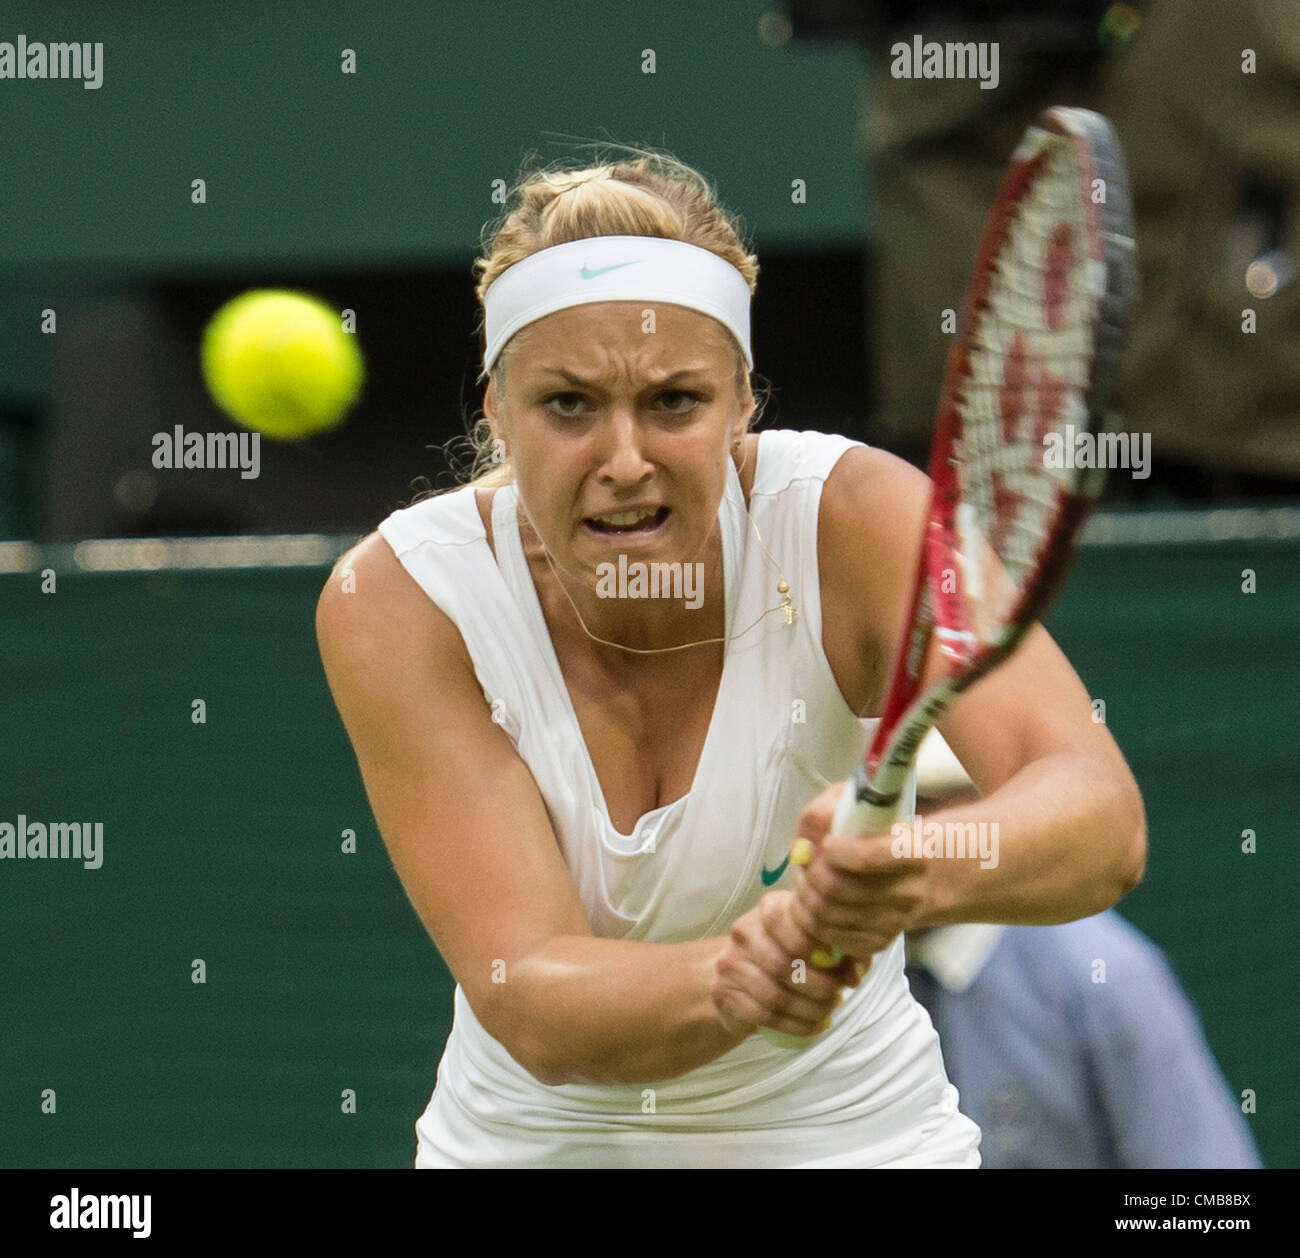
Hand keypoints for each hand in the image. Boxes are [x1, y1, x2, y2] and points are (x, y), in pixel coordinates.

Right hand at [711, 890, 864, 1038]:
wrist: (737, 973)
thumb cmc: (788, 953)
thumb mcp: (817, 943)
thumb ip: (844, 953)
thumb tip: (854, 976)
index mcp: (770, 908)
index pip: (793, 924)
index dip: (818, 949)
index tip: (839, 971)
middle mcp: (745, 931)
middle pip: (784, 964)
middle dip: (819, 987)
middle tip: (836, 997)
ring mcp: (731, 962)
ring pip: (775, 995)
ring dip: (808, 1011)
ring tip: (826, 1013)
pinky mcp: (724, 993)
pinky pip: (764, 1015)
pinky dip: (795, 1026)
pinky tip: (812, 1026)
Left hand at [787, 781, 930, 961]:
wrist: (909, 873)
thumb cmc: (876, 834)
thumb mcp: (857, 806)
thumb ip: (826, 812)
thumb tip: (803, 845)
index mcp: (911, 852)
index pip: (866, 857)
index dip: (834, 851)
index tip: (826, 843)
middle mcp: (909, 892)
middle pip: (836, 888)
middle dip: (808, 873)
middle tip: (803, 862)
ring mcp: (895, 922)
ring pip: (826, 914)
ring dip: (803, 895)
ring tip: (804, 879)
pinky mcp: (878, 943)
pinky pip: (828, 936)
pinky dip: (810, 919)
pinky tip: (811, 901)